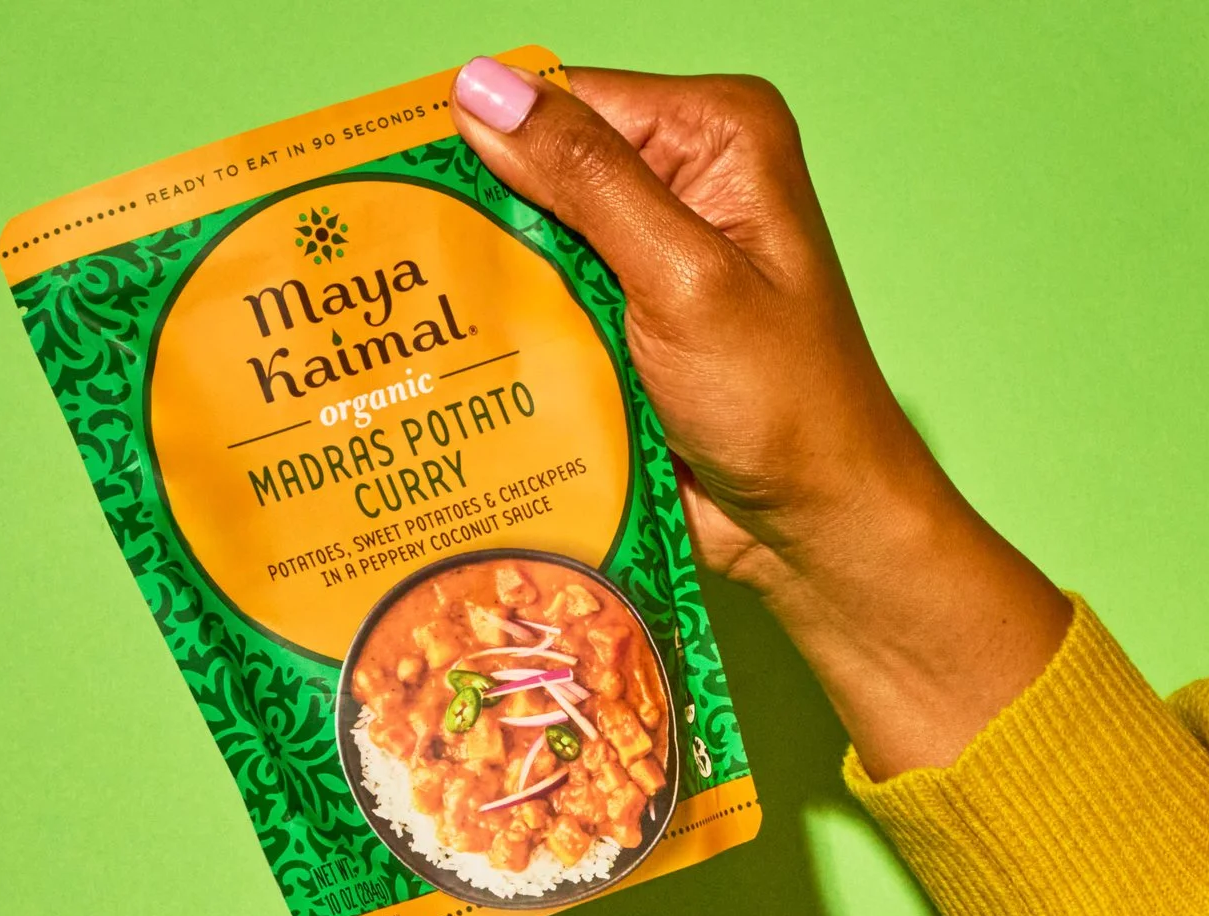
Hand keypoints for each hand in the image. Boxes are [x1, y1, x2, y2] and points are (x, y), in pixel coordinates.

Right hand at [451, 57, 1067, 775]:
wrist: (815, 530)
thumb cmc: (784, 406)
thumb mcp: (682, 277)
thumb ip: (587, 181)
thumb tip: (483, 92)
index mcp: (715, 134)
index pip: (569, 101)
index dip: (488, 138)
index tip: (403, 178)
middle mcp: (685, 181)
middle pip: (544, 171)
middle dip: (481, 217)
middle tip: (392, 264)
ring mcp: (653, 261)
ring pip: (535, 248)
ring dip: (488, 289)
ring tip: (409, 320)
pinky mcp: (631, 330)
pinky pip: (550, 313)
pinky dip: (513, 340)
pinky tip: (457, 363)